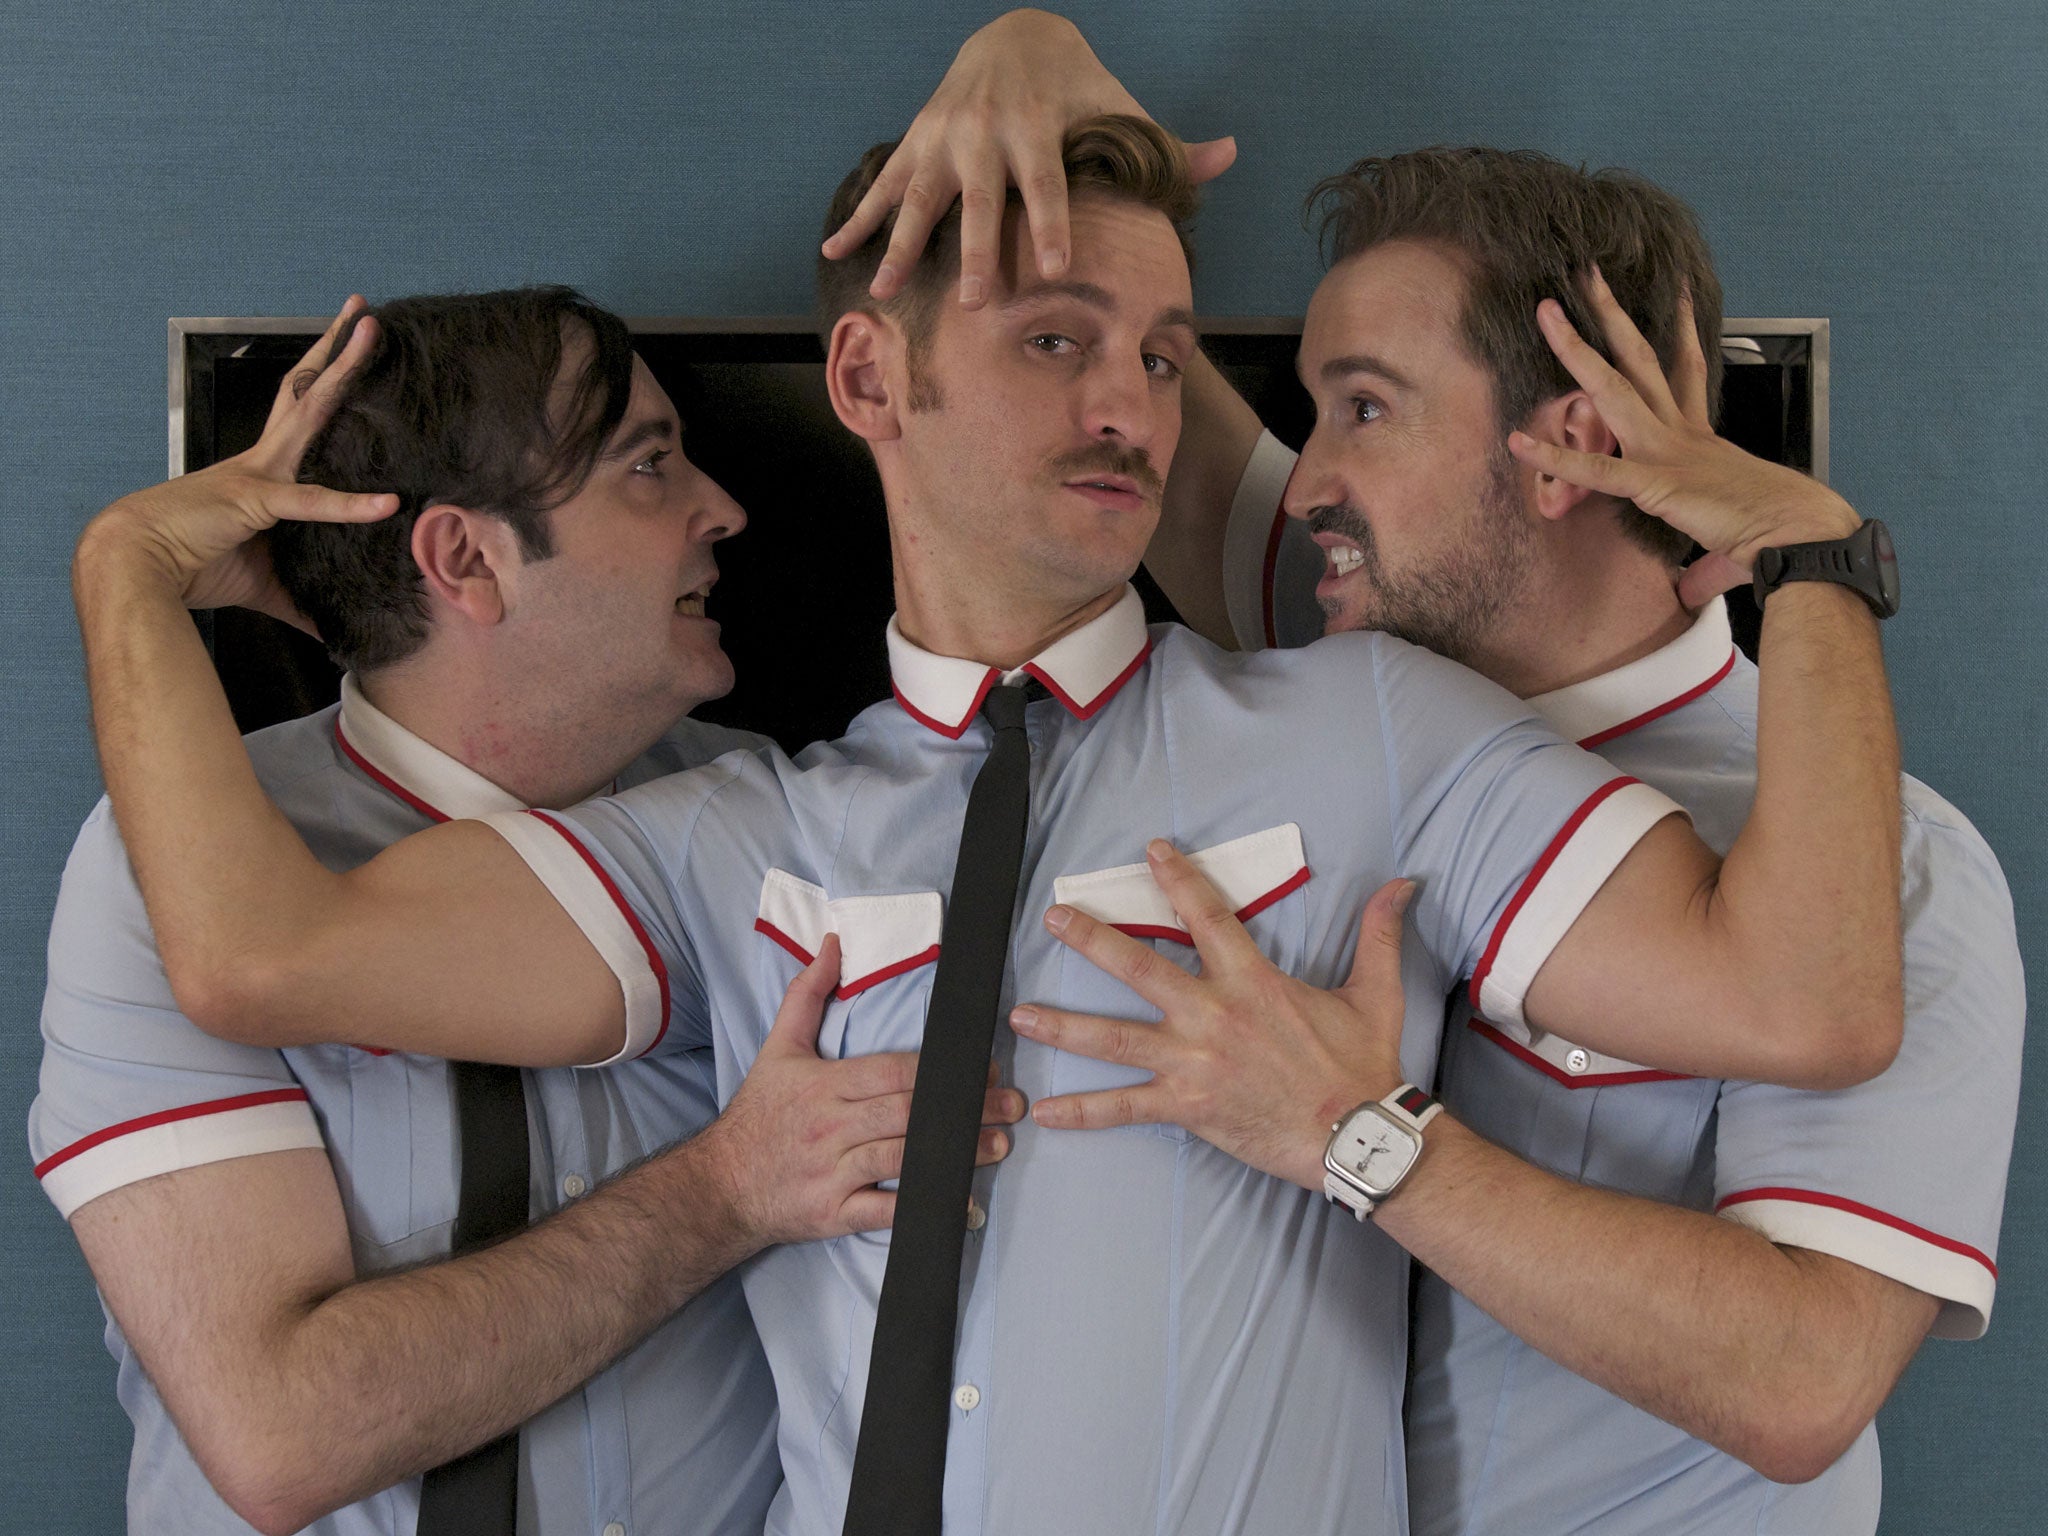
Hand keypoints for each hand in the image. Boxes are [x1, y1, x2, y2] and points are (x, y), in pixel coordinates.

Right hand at [78, 297, 397, 625]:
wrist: (135, 565)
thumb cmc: (191, 564)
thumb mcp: (262, 585)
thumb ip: (300, 604)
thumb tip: (331, 634)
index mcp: (264, 472)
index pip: (304, 418)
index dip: (329, 388)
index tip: (351, 358)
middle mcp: (264, 460)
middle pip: (309, 391)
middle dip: (338, 352)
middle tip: (366, 311)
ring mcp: (260, 473)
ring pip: (310, 410)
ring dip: (342, 371)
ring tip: (370, 330)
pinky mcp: (256, 502)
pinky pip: (309, 502)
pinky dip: (349, 506)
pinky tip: (387, 503)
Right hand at [705, 935, 1023, 1245]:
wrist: (720, 1185)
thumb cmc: (758, 1115)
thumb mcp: (777, 1048)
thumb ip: (807, 993)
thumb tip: (834, 943)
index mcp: (824, 1085)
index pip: (892, 1073)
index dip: (940, 1072)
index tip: (983, 1068)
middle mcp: (830, 1127)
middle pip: (907, 1114)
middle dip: (964, 1109)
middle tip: (1010, 1104)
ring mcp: (832, 1173)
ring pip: (903, 1158)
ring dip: (957, 1153)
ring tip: (999, 1144)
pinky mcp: (833, 1213)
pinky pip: (885, 1212)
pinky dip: (924, 1207)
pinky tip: (961, 1202)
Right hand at [820, 9, 1234, 307]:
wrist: (1015, 36)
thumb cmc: (1079, 89)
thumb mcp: (1121, 110)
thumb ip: (1168, 146)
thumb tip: (1226, 157)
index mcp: (1038, 130)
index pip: (1045, 185)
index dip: (1050, 226)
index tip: (1052, 270)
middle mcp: (985, 134)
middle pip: (979, 203)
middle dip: (975, 252)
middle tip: (973, 302)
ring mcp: (943, 138)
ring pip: (919, 200)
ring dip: (899, 246)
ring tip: (884, 291)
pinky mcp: (916, 142)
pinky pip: (883, 186)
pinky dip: (857, 218)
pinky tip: (834, 250)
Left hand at [1012, 840, 1414, 1190]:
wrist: (1361, 1134)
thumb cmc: (1365, 1064)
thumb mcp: (1376, 991)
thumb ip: (1379, 933)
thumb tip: (1403, 882)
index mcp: (1252, 982)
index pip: (1207, 916)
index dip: (1177, 880)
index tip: (1150, 851)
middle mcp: (1213, 1015)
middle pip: (1139, 969)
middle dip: (1091, 941)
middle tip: (1053, 919)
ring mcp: (1194, 1062)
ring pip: (1115, 1039)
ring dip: (1064, 1026)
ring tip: (1019, 1015)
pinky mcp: (1188, 1106)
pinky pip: (1126, 1109)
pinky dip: (1084, 1114)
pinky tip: (1045, 1114)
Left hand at [1507, 269, 1860, 607]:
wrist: (1803, 537)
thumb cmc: (1777, 537)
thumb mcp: (1730, 547)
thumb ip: (1701, 567)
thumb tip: (1688, 596)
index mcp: (1701, 438)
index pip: (1685, 372)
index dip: (1679, 332)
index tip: (1676, 295)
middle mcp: (1682, 432)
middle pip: (1640, 358)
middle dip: (1612, 314)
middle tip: (1588, 274)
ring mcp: (1666, 450)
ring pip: (1612, 387)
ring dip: (1576, 349)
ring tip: (1546, 312)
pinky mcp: (1656, 482)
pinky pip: (1596, 469)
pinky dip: (1556, 458)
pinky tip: (1520, 443)